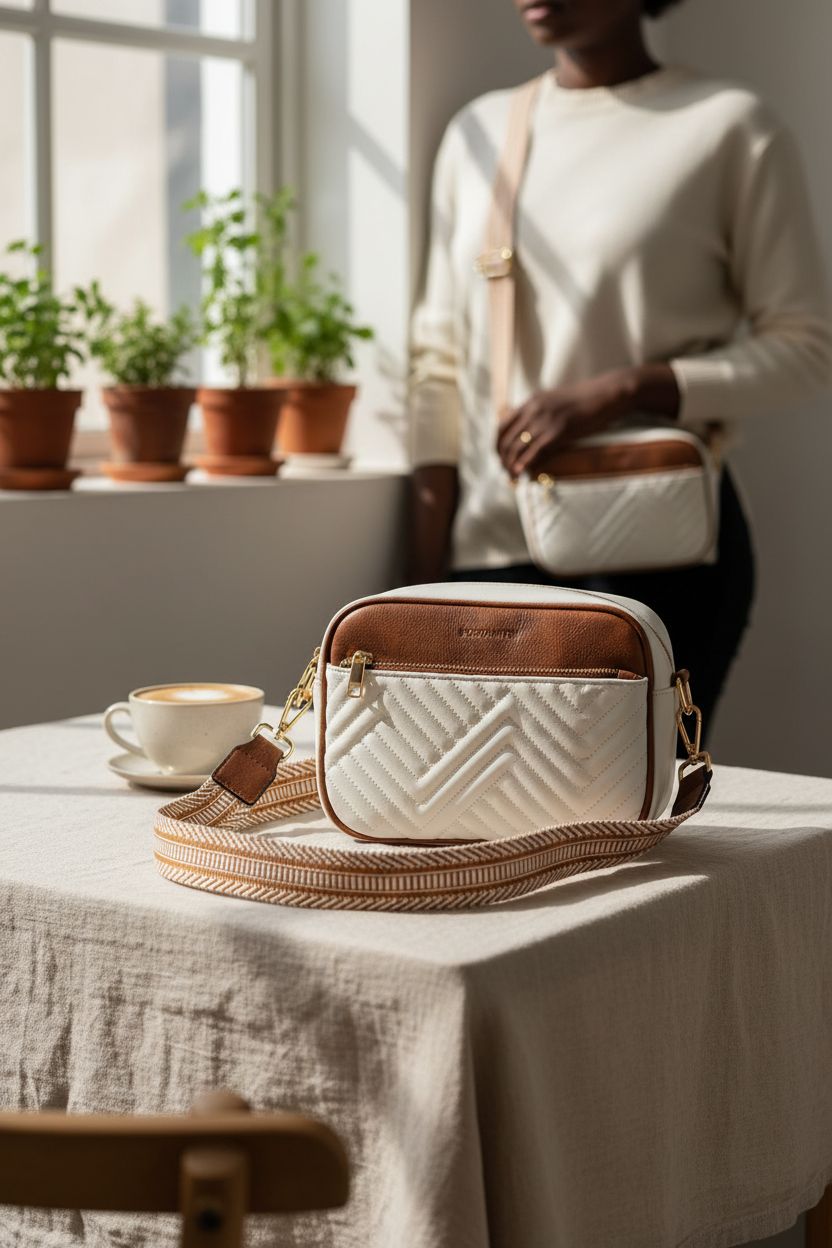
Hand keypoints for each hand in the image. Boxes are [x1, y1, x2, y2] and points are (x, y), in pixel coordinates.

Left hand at [496, 364, 680, 478]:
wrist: (608, 393)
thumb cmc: (587, 401)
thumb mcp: (557, 403)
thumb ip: (542, 415)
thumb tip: (533, 435)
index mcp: (531, 401)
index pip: (502, 424)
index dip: (497, 444)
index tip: (500, 457)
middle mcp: (533, 409)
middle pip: (506, 438)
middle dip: (502, 458)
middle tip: (505, 471)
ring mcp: (545, 419)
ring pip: (517, 447)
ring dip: (511, 464)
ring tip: (512, 476)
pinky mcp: (558, 431)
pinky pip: (534, 451)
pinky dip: (524, 464)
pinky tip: (521, 473)